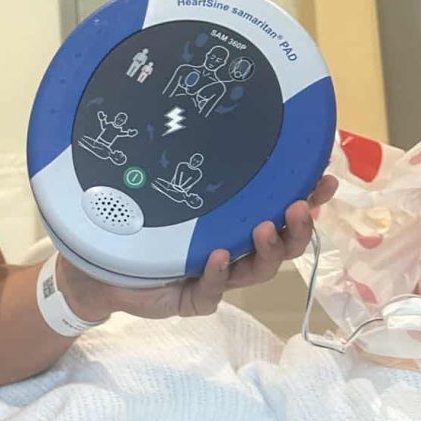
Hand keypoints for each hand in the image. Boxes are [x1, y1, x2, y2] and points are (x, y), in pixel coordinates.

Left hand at [58, 175, 339, 321]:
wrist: (97, 268)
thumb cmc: (136, 222)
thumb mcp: (166, 189)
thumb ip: (191, 169)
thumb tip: (209, 120)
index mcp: (234, 223)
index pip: (280, 212)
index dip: (307, 199)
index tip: (323, 179)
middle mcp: (233, 251)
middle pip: (282, 246)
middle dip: (297, 228)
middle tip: (297, 207)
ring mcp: (215, 278)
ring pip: (257, 271)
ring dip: (265, 249)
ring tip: (263, 228)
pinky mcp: (192, 300)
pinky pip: (212, 292)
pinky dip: (218, 274)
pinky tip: (218, 256)